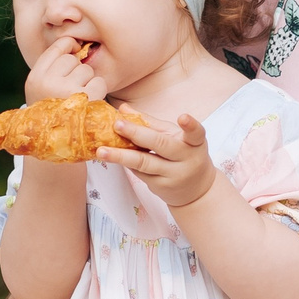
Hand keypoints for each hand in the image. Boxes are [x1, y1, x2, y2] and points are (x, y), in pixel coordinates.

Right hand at [22, 35, 106, 104]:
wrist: (57, 143)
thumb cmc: (51, 110)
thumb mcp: (40, 88)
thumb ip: (52, 66)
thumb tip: (75, 41)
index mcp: (35, 77)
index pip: (57, 48)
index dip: (68, 46)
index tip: (73, 51)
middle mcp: (48, 83)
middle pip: (72, 58)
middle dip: (76, 69)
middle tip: (72, 86)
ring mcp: (67, 91)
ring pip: (86, 69)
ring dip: (88, 80)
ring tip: (79, 96)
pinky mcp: (86, 101)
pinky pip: (99, 81)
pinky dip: (98, 90)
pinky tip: (90, 101)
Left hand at [100, 113, 219, 208]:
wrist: (196, 190)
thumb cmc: (183, 155)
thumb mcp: (174, 137)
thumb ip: (151, 123)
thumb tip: (124, 109)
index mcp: (194, 143)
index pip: (195, 133)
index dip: (190, 125)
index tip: (183, 116)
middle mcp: (186, 159)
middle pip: (160, 144)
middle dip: (137, 134)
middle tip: (117, 124)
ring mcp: (173, 175)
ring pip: (144, 163)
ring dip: (121, 156)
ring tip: (102, 151)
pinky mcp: (160, 186)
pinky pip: (139, 172)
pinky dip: (125, 162)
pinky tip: (112, 156)